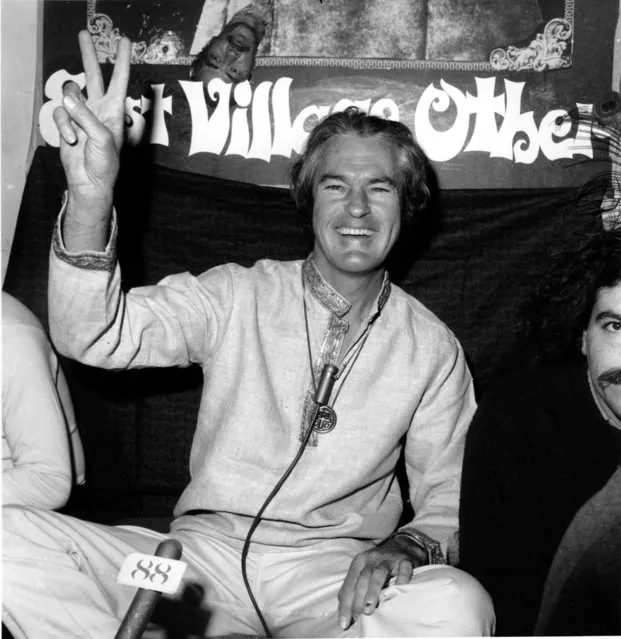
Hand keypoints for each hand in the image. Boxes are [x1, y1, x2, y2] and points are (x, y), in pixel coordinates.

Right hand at [53, 30, 130, 205]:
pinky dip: (64, 128)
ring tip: (79, 135)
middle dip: (89, 55)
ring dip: (72, 114)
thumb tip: (67, 98)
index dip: (122, 60)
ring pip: (70, 95)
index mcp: (114, 110)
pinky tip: (73, 141)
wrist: (90, 181)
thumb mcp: (102, 138)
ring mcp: (82, 114)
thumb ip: (85, 115)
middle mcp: (99, 108)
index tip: (125, 42)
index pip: (119, 80)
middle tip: (84, 34)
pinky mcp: (67, 123)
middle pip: (93, 75)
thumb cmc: (105, 163)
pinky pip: (60, 115)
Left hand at [337, 535, 425, 629]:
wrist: (402, 545)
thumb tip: (341, 605)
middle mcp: (372, 558)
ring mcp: (389, 559)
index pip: (350, 583)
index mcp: (360, 561)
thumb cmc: (379, 563)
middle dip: (357, 599)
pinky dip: (401, 581)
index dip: (345, 603)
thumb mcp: (363, 570)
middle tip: (357, 617)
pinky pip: (404, 571)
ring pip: (379, 574)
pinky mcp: (406, 561)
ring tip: (369, 609)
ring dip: (372, 591)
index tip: (343, 622)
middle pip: (362, 578)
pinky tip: (397, 592)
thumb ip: (353, 585)